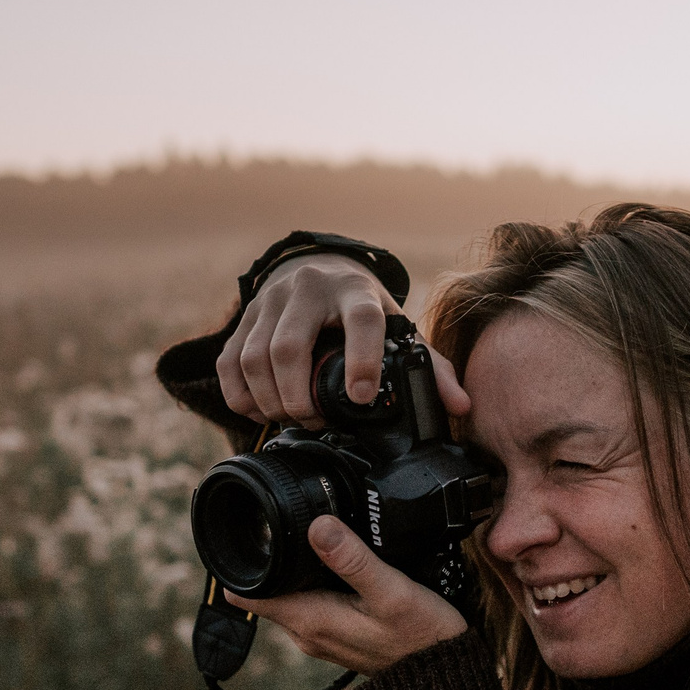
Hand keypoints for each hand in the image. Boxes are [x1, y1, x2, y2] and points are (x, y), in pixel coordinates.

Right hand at [217, 253, 471, 427]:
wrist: (319, 268)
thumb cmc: (363, 308)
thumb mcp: (398, 326)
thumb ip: (429, 366)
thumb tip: (460, 407)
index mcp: (355, 291)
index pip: (359, 318)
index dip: (361, 359)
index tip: (362, 398)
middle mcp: (308, 290)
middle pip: (289, 346)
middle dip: (299, 396)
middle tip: (315, 421)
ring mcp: (270, 301)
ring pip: (253, 357)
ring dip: (271, 399)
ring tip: (293, 418)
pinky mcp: (243, 318)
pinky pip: (229, 362)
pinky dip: (241, 396)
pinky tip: (262, 410)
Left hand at [242, 516, 467, 673]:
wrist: (445, 677)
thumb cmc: (423, 636)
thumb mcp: (391, 591)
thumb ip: (353, 559)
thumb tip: (318, 525)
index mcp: (309, 619)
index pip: (247, 595)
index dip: (240, 564)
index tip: (248, 533)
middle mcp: (307, 633)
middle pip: (267, 591)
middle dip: (270, 560)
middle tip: (286, 522)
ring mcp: (321, 638)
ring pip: (291, 596)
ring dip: (295, 571)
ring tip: (313, 540)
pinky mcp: (338, 637)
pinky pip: (312, 605)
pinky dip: (316, 584)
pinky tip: (339, 568)